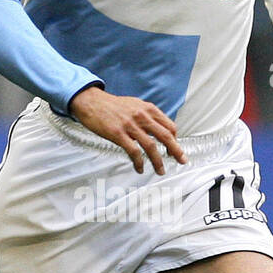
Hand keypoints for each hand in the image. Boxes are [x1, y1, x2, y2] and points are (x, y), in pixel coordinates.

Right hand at [68, 87, 186, 173]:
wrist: (91, 102)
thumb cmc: (112, 105)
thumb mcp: (135, 104)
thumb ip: (148, 115)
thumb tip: (159, 128)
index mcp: (148, 109)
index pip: (169, 126)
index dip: (175, 139)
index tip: (175, 148)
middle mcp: (142, 116)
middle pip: (165, 136)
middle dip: (176, 151)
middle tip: (182, 161)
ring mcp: (130, 125)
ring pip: (151, 146)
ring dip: (158, 161)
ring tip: (160, 171)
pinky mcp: (118, 134)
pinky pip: (133, 152)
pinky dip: (139, 162)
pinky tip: (140, 168)